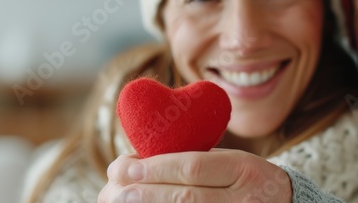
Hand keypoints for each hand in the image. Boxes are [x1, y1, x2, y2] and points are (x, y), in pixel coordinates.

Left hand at [98, 149, 291, 202]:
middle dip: (142, 192)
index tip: (123, 166)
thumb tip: (140, 161)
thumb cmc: (247, 178)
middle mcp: (243, 199)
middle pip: (185, 198)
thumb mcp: (231, 160)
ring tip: (116, 202)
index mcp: (243, 169)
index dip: (155, 168)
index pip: (194, 168)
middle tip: (110, 189)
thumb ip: (195, 160)